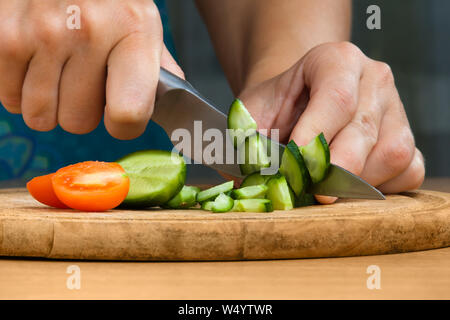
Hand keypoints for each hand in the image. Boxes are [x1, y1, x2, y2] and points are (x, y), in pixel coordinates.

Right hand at [0, 0, 182, 138]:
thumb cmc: (109, 2)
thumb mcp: (142, 25)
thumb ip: (156, 70)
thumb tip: (171, 111)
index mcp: (134, 32)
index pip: (128, 114)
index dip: (124, 125)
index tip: (119, 114)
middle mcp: (88, 32)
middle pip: (79, 123)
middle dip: (81, 109)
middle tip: (83, 78)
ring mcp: (42, 34)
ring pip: (40, 117)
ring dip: (49, 103)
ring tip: (58, 70)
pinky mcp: (5, 37)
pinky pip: (9, 100)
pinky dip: (19, 90)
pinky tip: (35, 64)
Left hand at [239, 42, 424, 202]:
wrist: (297, 103)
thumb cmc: (276, 109)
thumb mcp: (251, 114)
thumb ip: (248, 141)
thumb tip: (251, 184)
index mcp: (336, 60)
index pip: (336, 97)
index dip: (317, 135)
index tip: (296, 163)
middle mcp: (374, 79)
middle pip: (364, 130)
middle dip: (334, 170)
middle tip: (310, 192)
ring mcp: (396, 109)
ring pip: (390, 154)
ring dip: (354, 183)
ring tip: (323, 187)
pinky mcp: (408, 139)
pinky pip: (407, 171)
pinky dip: (380, 187)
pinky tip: (350, 186)